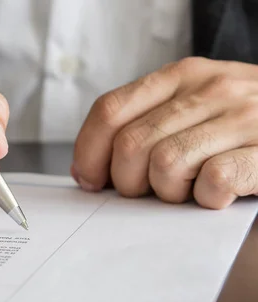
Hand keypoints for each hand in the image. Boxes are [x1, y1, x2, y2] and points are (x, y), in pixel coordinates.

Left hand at [72, 57, 257, 208]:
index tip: (90, 179)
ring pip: (165, 165)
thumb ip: (142, 126)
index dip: (88, 152)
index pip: (110, 111)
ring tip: (186, 188)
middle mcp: (209, 89)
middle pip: (131, 145)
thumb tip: (86, 170)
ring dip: (167, 192)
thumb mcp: (190, 108)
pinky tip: (215, 193)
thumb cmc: (238, 125)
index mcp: (180, 76)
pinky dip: (205, 198)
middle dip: (127, 182)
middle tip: (147, 190)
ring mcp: (242, 118)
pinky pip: (213, 180)